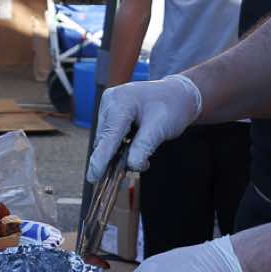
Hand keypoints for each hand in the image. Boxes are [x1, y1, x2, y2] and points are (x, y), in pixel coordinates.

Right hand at [86, 75, 201, 178]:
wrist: (177, 94)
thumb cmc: (171, 107)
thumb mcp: (161, 129)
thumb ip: (144, 147)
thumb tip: (130, 166)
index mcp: (121, 102)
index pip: (108, 136)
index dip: (101, 159)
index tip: (93, 177)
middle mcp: (110, 102)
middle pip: (104, 140)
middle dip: (116, 157)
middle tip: (142, 164)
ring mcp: (108, 106)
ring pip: (106, 140)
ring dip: (120, 152)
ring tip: (145, 147)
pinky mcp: (110, 112)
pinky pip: (110, 135)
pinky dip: (121, 145)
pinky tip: (137, 143)